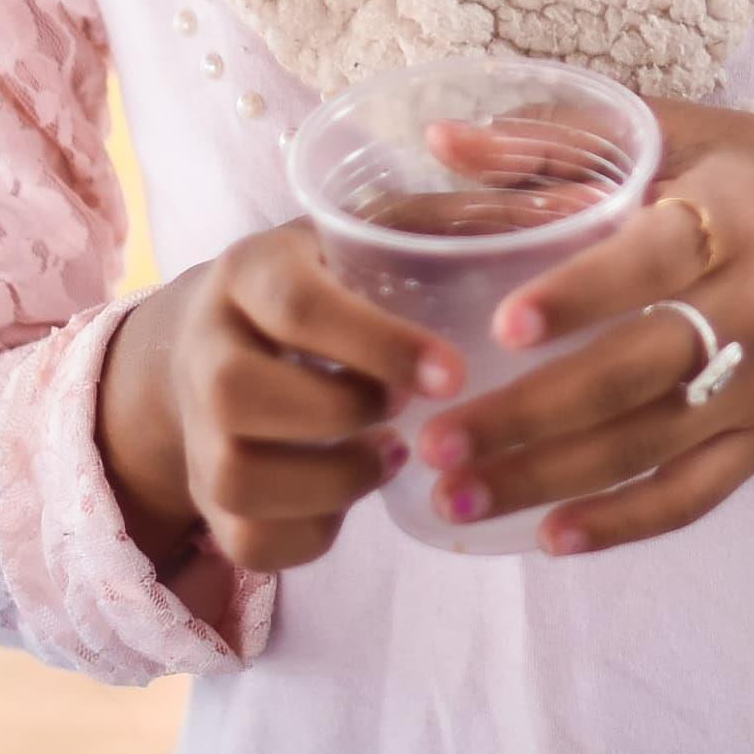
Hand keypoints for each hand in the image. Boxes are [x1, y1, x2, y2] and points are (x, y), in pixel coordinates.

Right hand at [97, 222, 463, 580]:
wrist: (218, 339)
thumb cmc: (322, 279)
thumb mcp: (361, 231)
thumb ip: (436, 222)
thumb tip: (555, 212)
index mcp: (248, 271)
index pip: (296, 306)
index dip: (378, 344)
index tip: (452, 374)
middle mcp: (206, 348)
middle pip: (238, 394)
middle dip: (340, 414)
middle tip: (409, 413)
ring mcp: (198, 428)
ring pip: (234, 477)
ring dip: (330, 482)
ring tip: (391, 456)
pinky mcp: (206, 494)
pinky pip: (246, 541)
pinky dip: (311, 535)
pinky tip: (353, 499)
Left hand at [406, 102, 753, 558]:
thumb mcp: (688, 133)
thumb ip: (565, 137)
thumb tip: (440, 143)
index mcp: (730, 221)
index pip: (652, 262)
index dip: (582, 296)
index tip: (504, 324)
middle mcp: (750, 312)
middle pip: (635, 375)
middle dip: (531, 415)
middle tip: (436, 440)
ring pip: (648, 447)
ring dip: (548, 479)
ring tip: (456, 495)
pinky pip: (692, 496)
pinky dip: (623, 523)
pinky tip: (550, 537)